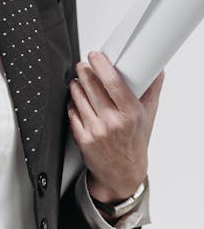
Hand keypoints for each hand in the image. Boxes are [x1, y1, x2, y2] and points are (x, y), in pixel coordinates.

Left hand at [67, 51, 164, 202]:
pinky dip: (72, 101)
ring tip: (80, 81)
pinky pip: (71, 110)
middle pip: (91, 85)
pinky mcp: (82, 138)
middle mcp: (112, 122)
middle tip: (84, 65)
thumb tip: (157, 70)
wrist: (123, 173)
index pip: (113, 82)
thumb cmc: (135, 142)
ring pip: (78, 95)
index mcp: (130, 114)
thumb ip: (152, 91)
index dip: (101, 65)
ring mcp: (96, 131)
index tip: (95, 55)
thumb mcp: (148, 117)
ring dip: (76, 84)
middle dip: (84, 70)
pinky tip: (77, 100)